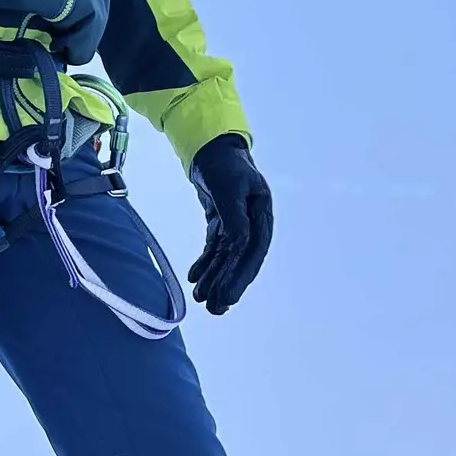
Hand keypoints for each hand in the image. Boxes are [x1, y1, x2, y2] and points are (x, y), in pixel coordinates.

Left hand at [187, 134, 273, 314]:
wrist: (212, 147)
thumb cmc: (224, 163)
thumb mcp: (229, 186)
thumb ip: (234, 215)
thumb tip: (240, 244)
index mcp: (261, 214)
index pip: (254, 251)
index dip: (242, 275)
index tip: (229, 296)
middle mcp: (253, 222)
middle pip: (241, 260)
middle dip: (228, 284)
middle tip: (216, 309)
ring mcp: (238, 224)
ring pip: (226, 258)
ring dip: (215, 279)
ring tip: (202, 300)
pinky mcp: (222, 224)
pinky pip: (215, 249)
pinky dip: (205, 264)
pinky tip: (194, 278)